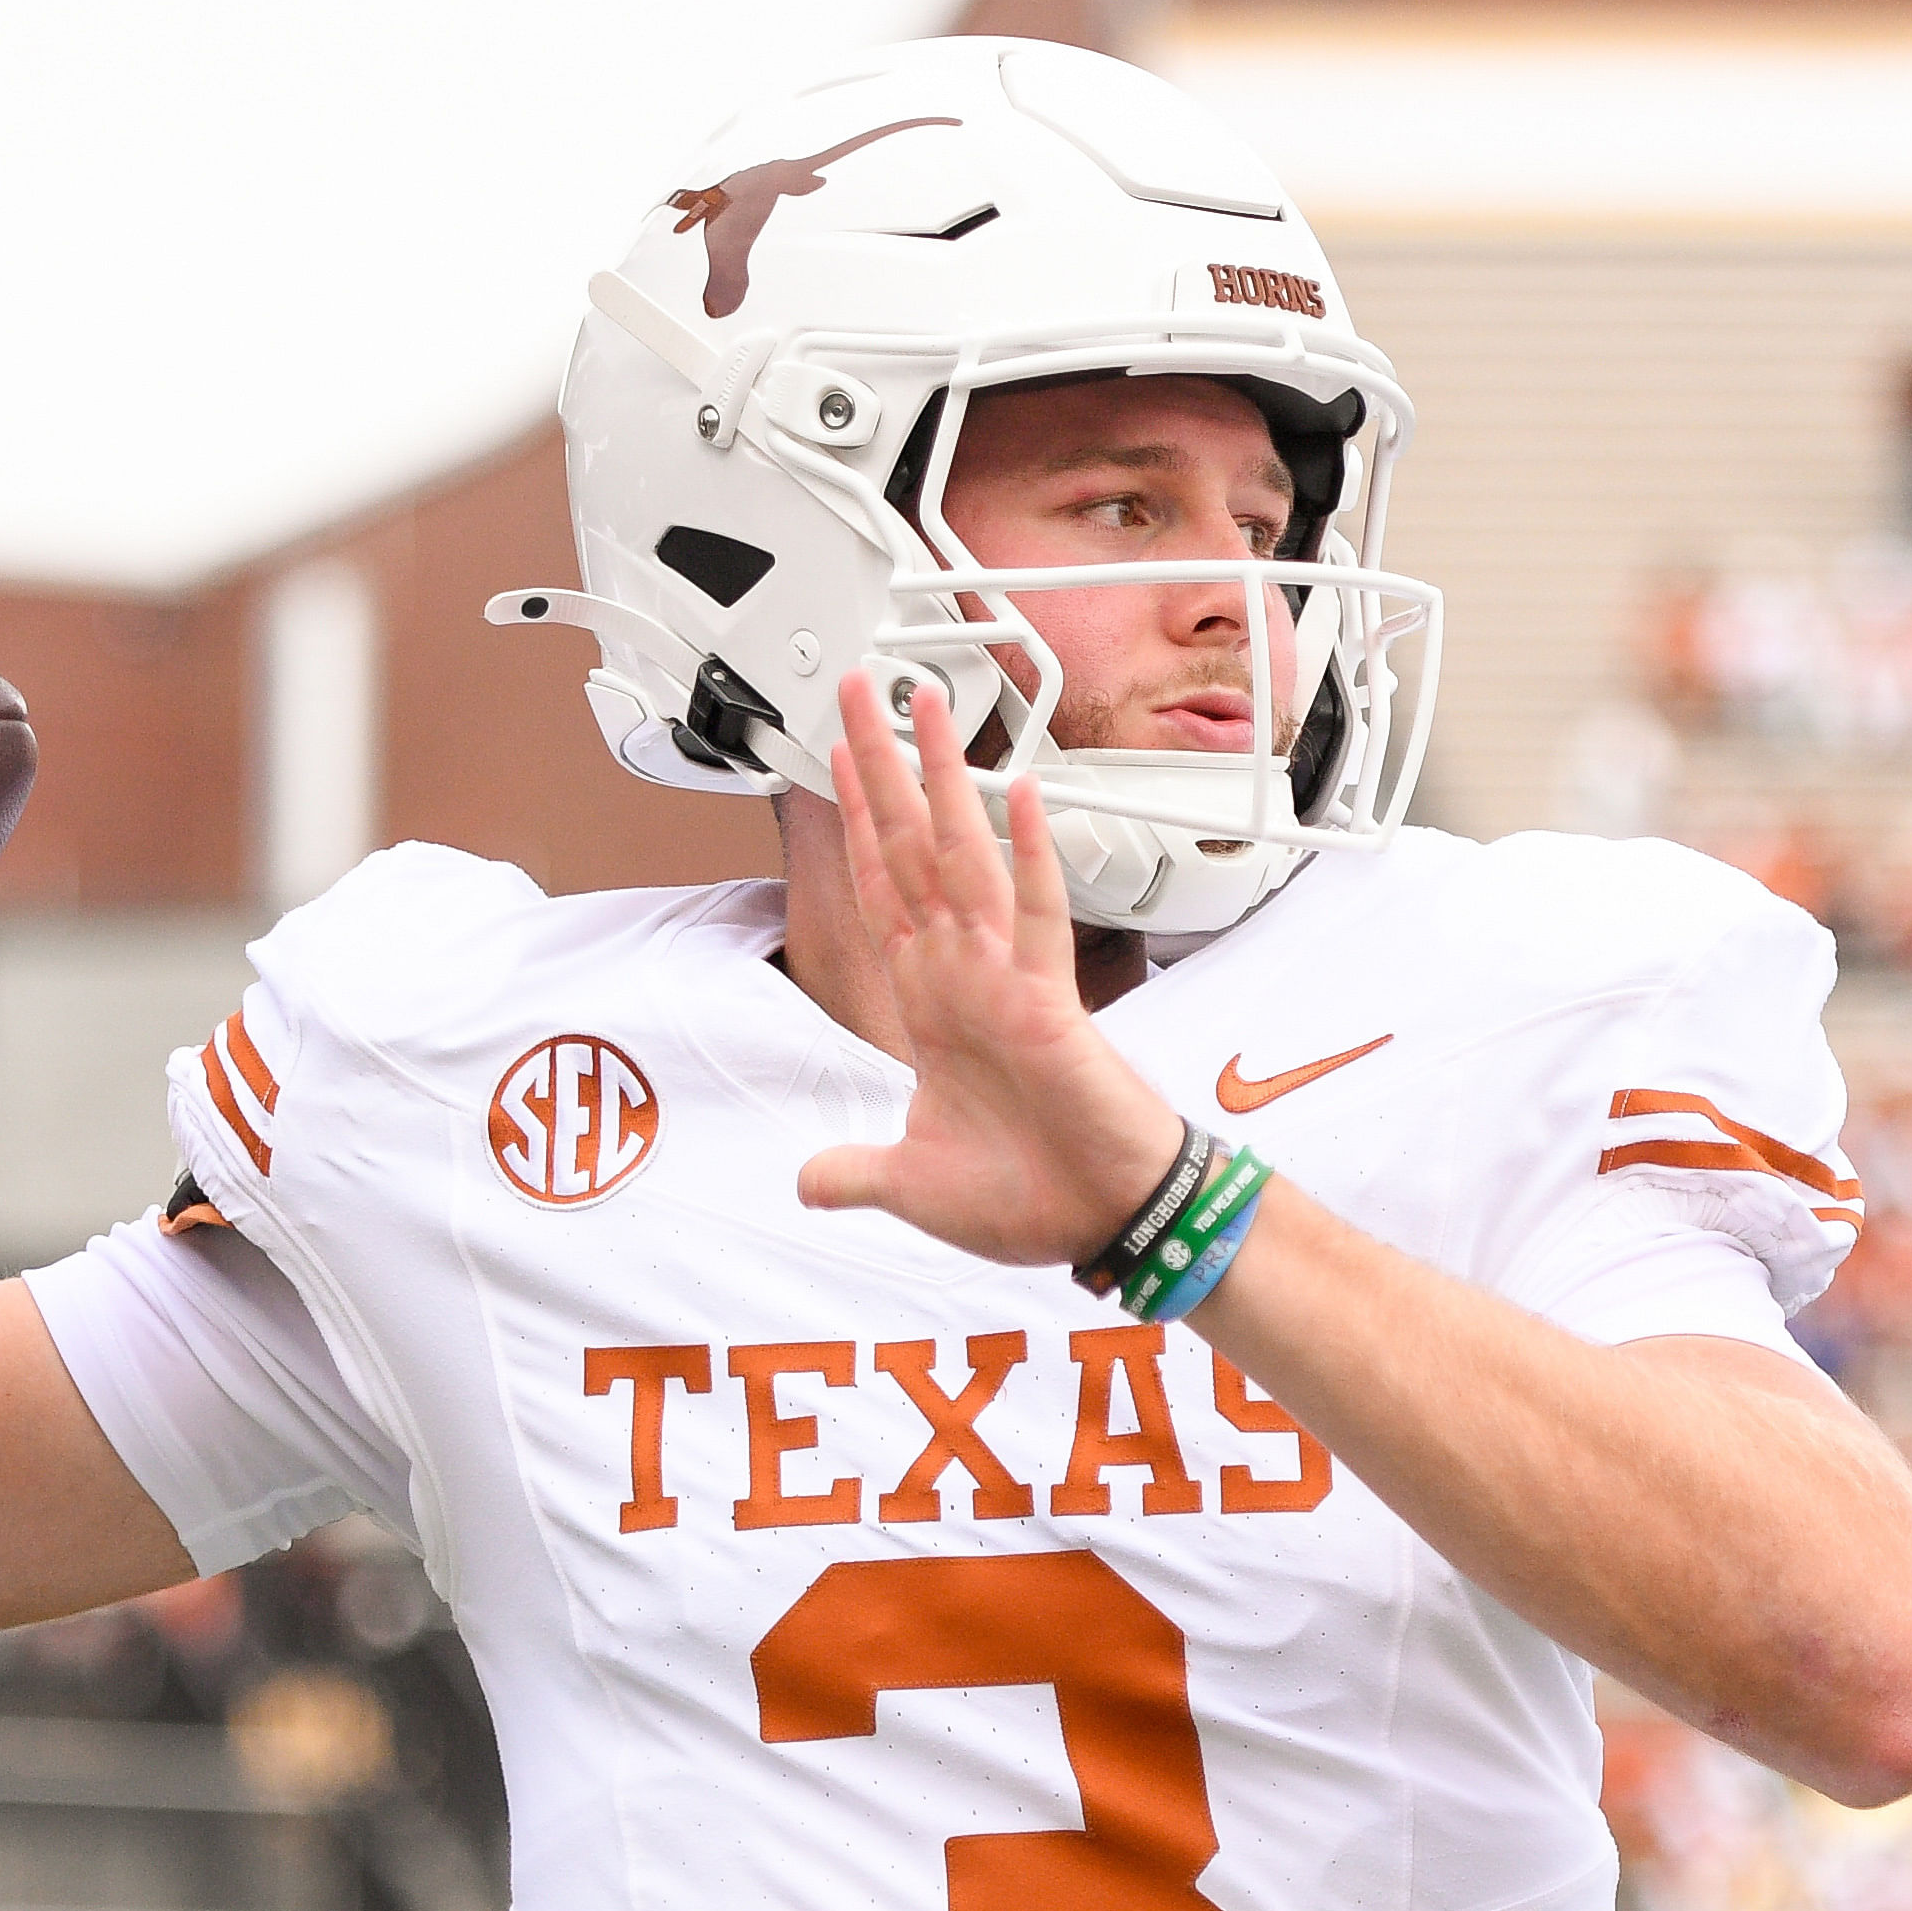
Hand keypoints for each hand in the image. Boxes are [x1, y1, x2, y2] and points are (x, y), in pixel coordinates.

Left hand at [793, 670, 1185, 1263]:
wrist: (1102, 1223)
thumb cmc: (1030, 1198)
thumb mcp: (913, 1188)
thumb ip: (859, 1173)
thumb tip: (808, 1183)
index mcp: (932, 1004)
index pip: (882, 891)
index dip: (856, 824)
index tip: (841, 759)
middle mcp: (964, 975)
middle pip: (910, 848)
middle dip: (881, 766)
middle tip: (861, 687)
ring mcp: (1005, 980)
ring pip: (964, 857)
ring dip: (941, 778)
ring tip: (924, 702)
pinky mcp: (1049, 1003)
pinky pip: (1036, 915)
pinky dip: (1030, 853)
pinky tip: (1020, 791)